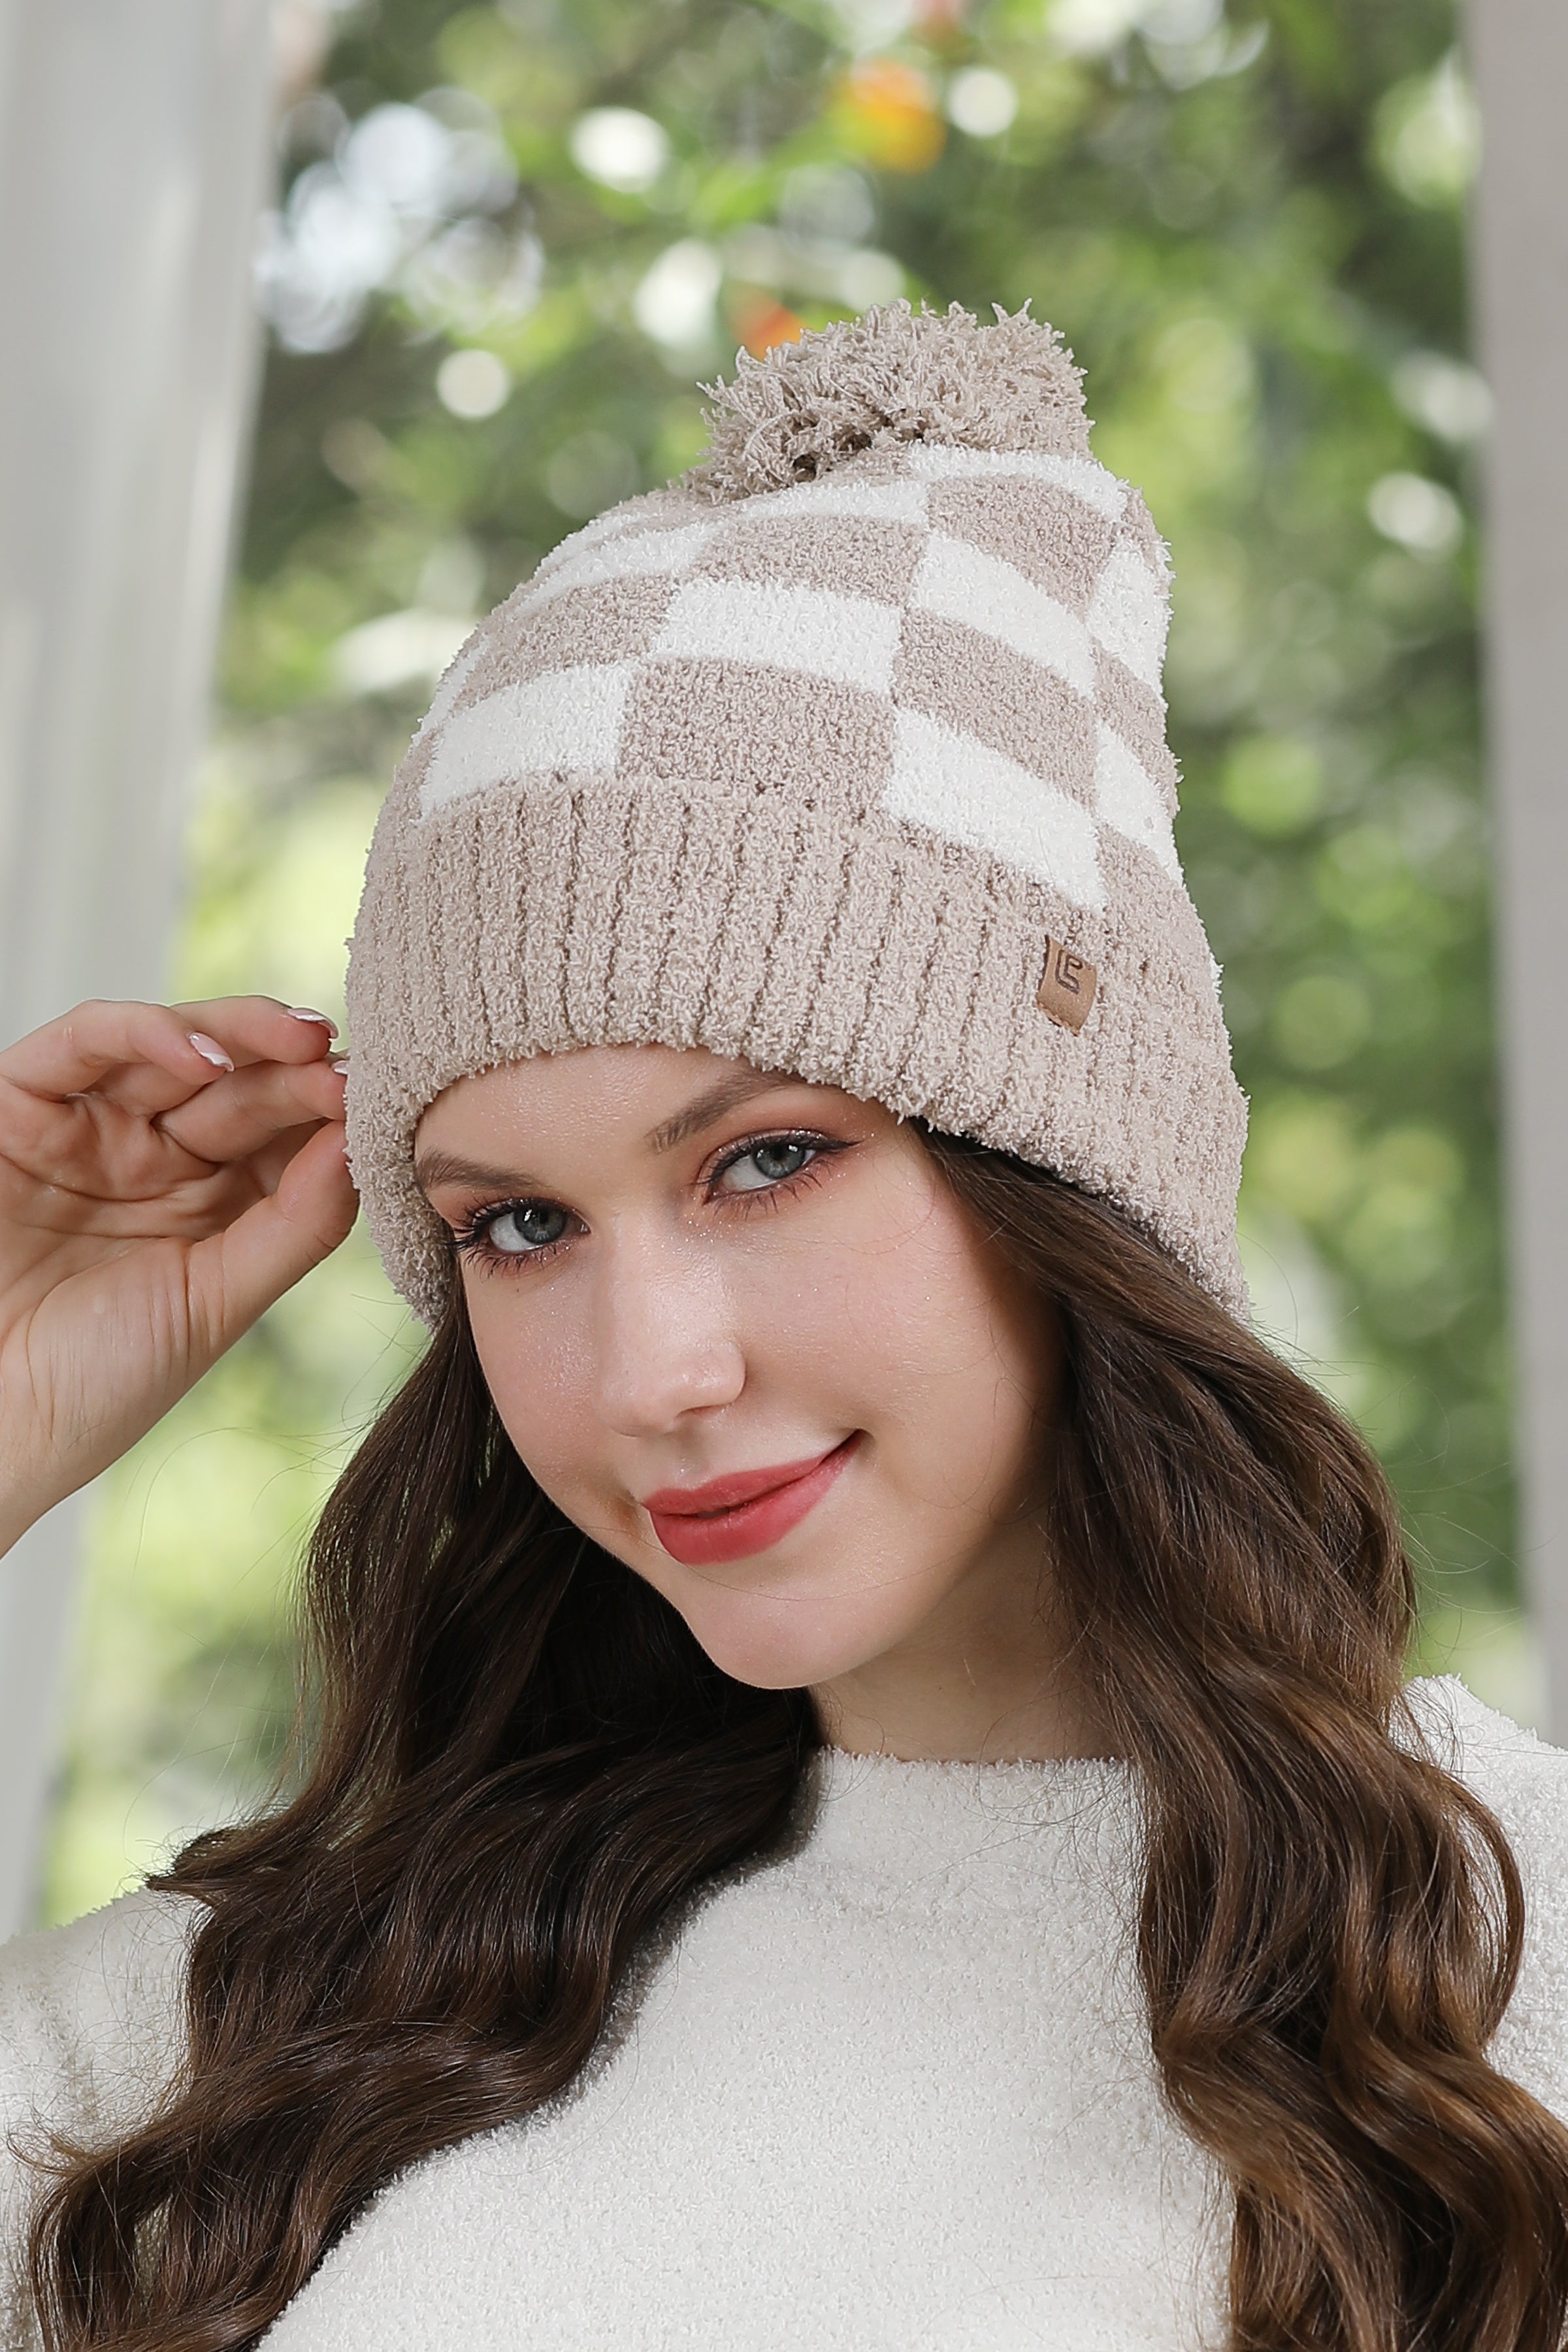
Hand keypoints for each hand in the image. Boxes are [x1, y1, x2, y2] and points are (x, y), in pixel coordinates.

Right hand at [0, 998, 357, 1551]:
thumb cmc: (97, 1382)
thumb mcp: (216, 1304)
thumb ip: (294, 1226)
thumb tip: (361, 1141)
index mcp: (215, 1202)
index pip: (285, 1131)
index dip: (331, 1109)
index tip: (381, 1103)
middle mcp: (156, 1154)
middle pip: (240, 1082)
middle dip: (297, 1068)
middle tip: (345, 1064)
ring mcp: (92, 1127)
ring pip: (174, 1045)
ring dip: (241, 1033)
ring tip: (301, 1042)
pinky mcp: (20, 1108)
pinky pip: (82, 1044)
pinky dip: (143, 1032)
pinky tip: (203, 1055)